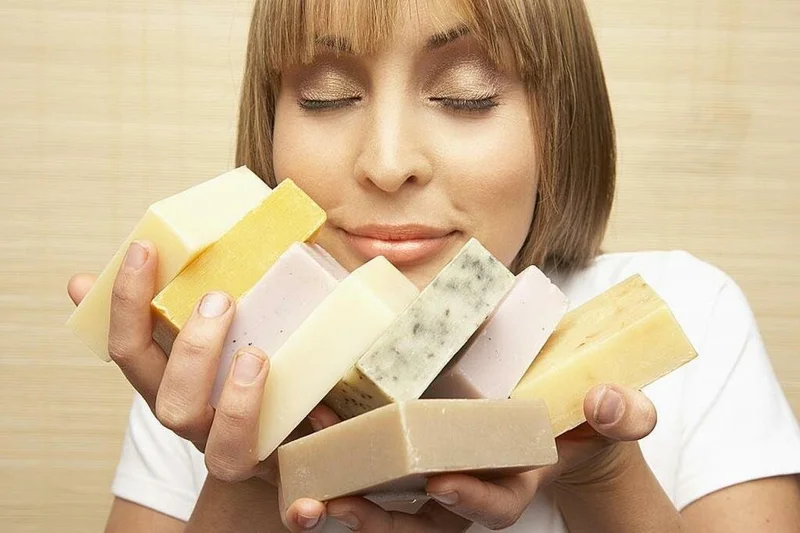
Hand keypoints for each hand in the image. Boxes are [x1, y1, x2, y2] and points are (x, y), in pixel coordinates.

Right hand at [68, 240, 337, 483]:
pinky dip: (300, 467)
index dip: (127, 302)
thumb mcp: (222, 325)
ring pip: (222, 450)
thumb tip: (148, 242)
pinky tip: (322, 416)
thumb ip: (192, 288)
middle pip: (168, 405)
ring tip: (258, 357)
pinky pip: (286, 479)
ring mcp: (235, 450)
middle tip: (220, 301)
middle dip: (191, 351)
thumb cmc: (249, 365)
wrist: (283, 441)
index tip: (143, 249)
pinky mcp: (278, 470)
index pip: (130, 349)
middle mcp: (196, 421)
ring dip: (239, 403)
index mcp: (171, 383)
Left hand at [281, 385, 657, 531]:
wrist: (554, 418)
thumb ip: (622, 414)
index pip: (495, 506)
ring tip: (303, 488)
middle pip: (422, 523)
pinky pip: (375, 468)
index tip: (442, 484)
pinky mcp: (412, 456)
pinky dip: (341, 461)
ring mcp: (438, 475)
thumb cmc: (580, 420)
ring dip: (344, 496)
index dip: (471, 500)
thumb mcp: (609, 417)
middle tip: (338, 506)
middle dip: (379, 520)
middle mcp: (470, 488)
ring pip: (387, 503)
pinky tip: (308, 436)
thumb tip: (611, 401)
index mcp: (515, 483)